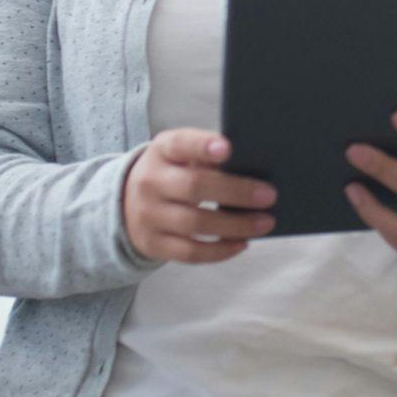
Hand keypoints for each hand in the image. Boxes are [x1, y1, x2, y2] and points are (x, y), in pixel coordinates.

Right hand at [121, 128, 276, 262]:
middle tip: (269, 196)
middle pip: (195, 187)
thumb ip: (206, 155)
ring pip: (196, 224)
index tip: (227, 148)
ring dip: (236, 225)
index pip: (180, 144)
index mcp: (162, 151)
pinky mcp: (153, 244)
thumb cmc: (172, 172)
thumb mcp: (180, 154)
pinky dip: (220, 251)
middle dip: (236, 192)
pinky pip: (191, 252)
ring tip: (265, 223)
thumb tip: (254, 169)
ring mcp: (149, 215)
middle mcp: (151, 181)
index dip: (203, 146)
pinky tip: (242, 243)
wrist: (127, 203)